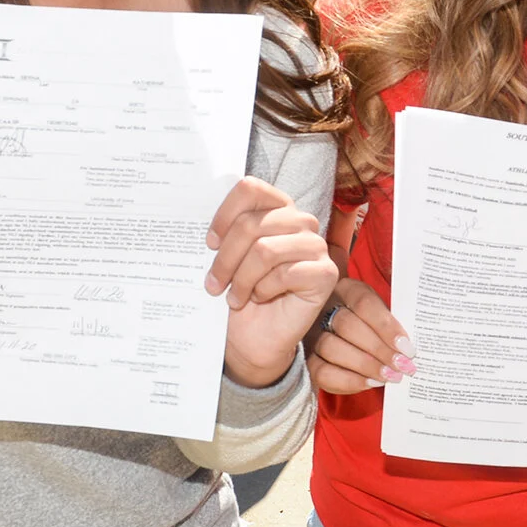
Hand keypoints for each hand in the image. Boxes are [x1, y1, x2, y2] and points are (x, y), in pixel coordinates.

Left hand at [206, 177, 335, 388]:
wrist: (252, 338)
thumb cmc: (239, 294)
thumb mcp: (226, 259)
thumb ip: (223, 234)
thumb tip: (201, 217)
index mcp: (276, 208)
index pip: (251, 188)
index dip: (225, 214)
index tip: (210, 243)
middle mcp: (300, 221)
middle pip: (252, 223)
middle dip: (226, 258)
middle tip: (213, 283)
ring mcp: (315, 247)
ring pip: (265, 250)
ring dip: (242, 278)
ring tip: (234, 297)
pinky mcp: (325, 273)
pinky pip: (284, 273)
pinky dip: (263, 289)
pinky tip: (260, 298)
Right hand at [306, 277, 412, 395]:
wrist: (351, 338)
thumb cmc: (372, 323)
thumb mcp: (381, 311)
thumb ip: (393, 322)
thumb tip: (408, 347)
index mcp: (346, 289)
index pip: (364, 303)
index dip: (386, 326)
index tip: (406, 348)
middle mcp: (323, 307)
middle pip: (347, 325)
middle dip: (379, 350)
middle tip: (401, 366)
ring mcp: (310, 333)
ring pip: (332, 348)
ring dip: (365, 366)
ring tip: (389, 377)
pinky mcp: (306, 359)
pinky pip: (322, 372)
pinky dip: (348, 381)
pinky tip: (370, 383)